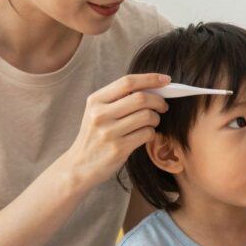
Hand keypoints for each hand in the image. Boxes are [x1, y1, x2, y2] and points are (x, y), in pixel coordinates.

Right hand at [62, 73, 169, 189]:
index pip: (127, 82)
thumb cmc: (95, 136)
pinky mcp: (119, 148)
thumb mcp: (97, 112)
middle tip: (163, 106)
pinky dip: (152, 132)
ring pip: (147, 116)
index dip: (150, 79)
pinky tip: (145, 134)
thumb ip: (119, 99)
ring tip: (152, 122)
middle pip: (141, 98)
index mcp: (95, 100)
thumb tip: (153, 87)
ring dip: (156, 118)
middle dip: (158, 101)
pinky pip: (147, 133)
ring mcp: (109, 132)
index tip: (166, 80)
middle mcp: (100, 114)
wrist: (79, 166)